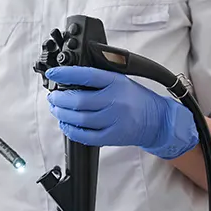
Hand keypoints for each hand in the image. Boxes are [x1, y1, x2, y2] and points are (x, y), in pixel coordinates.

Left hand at [46, 66, 197, 158]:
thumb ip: (98, 79)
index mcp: (116, 82)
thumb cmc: (135, 98)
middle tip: (53, 96)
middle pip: (79, 100)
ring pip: (79, 118)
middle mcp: (114, 100)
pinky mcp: (112, 136)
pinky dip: (71, 131)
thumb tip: (69, 78)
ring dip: (62, 114)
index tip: (53, 73)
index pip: (86, 75)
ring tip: (56, 109)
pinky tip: (65, 125)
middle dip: (59, 98)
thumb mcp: (120, 80)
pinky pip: (86, 136)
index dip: (66, 74)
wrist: (157, 120)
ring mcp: (114, 120)